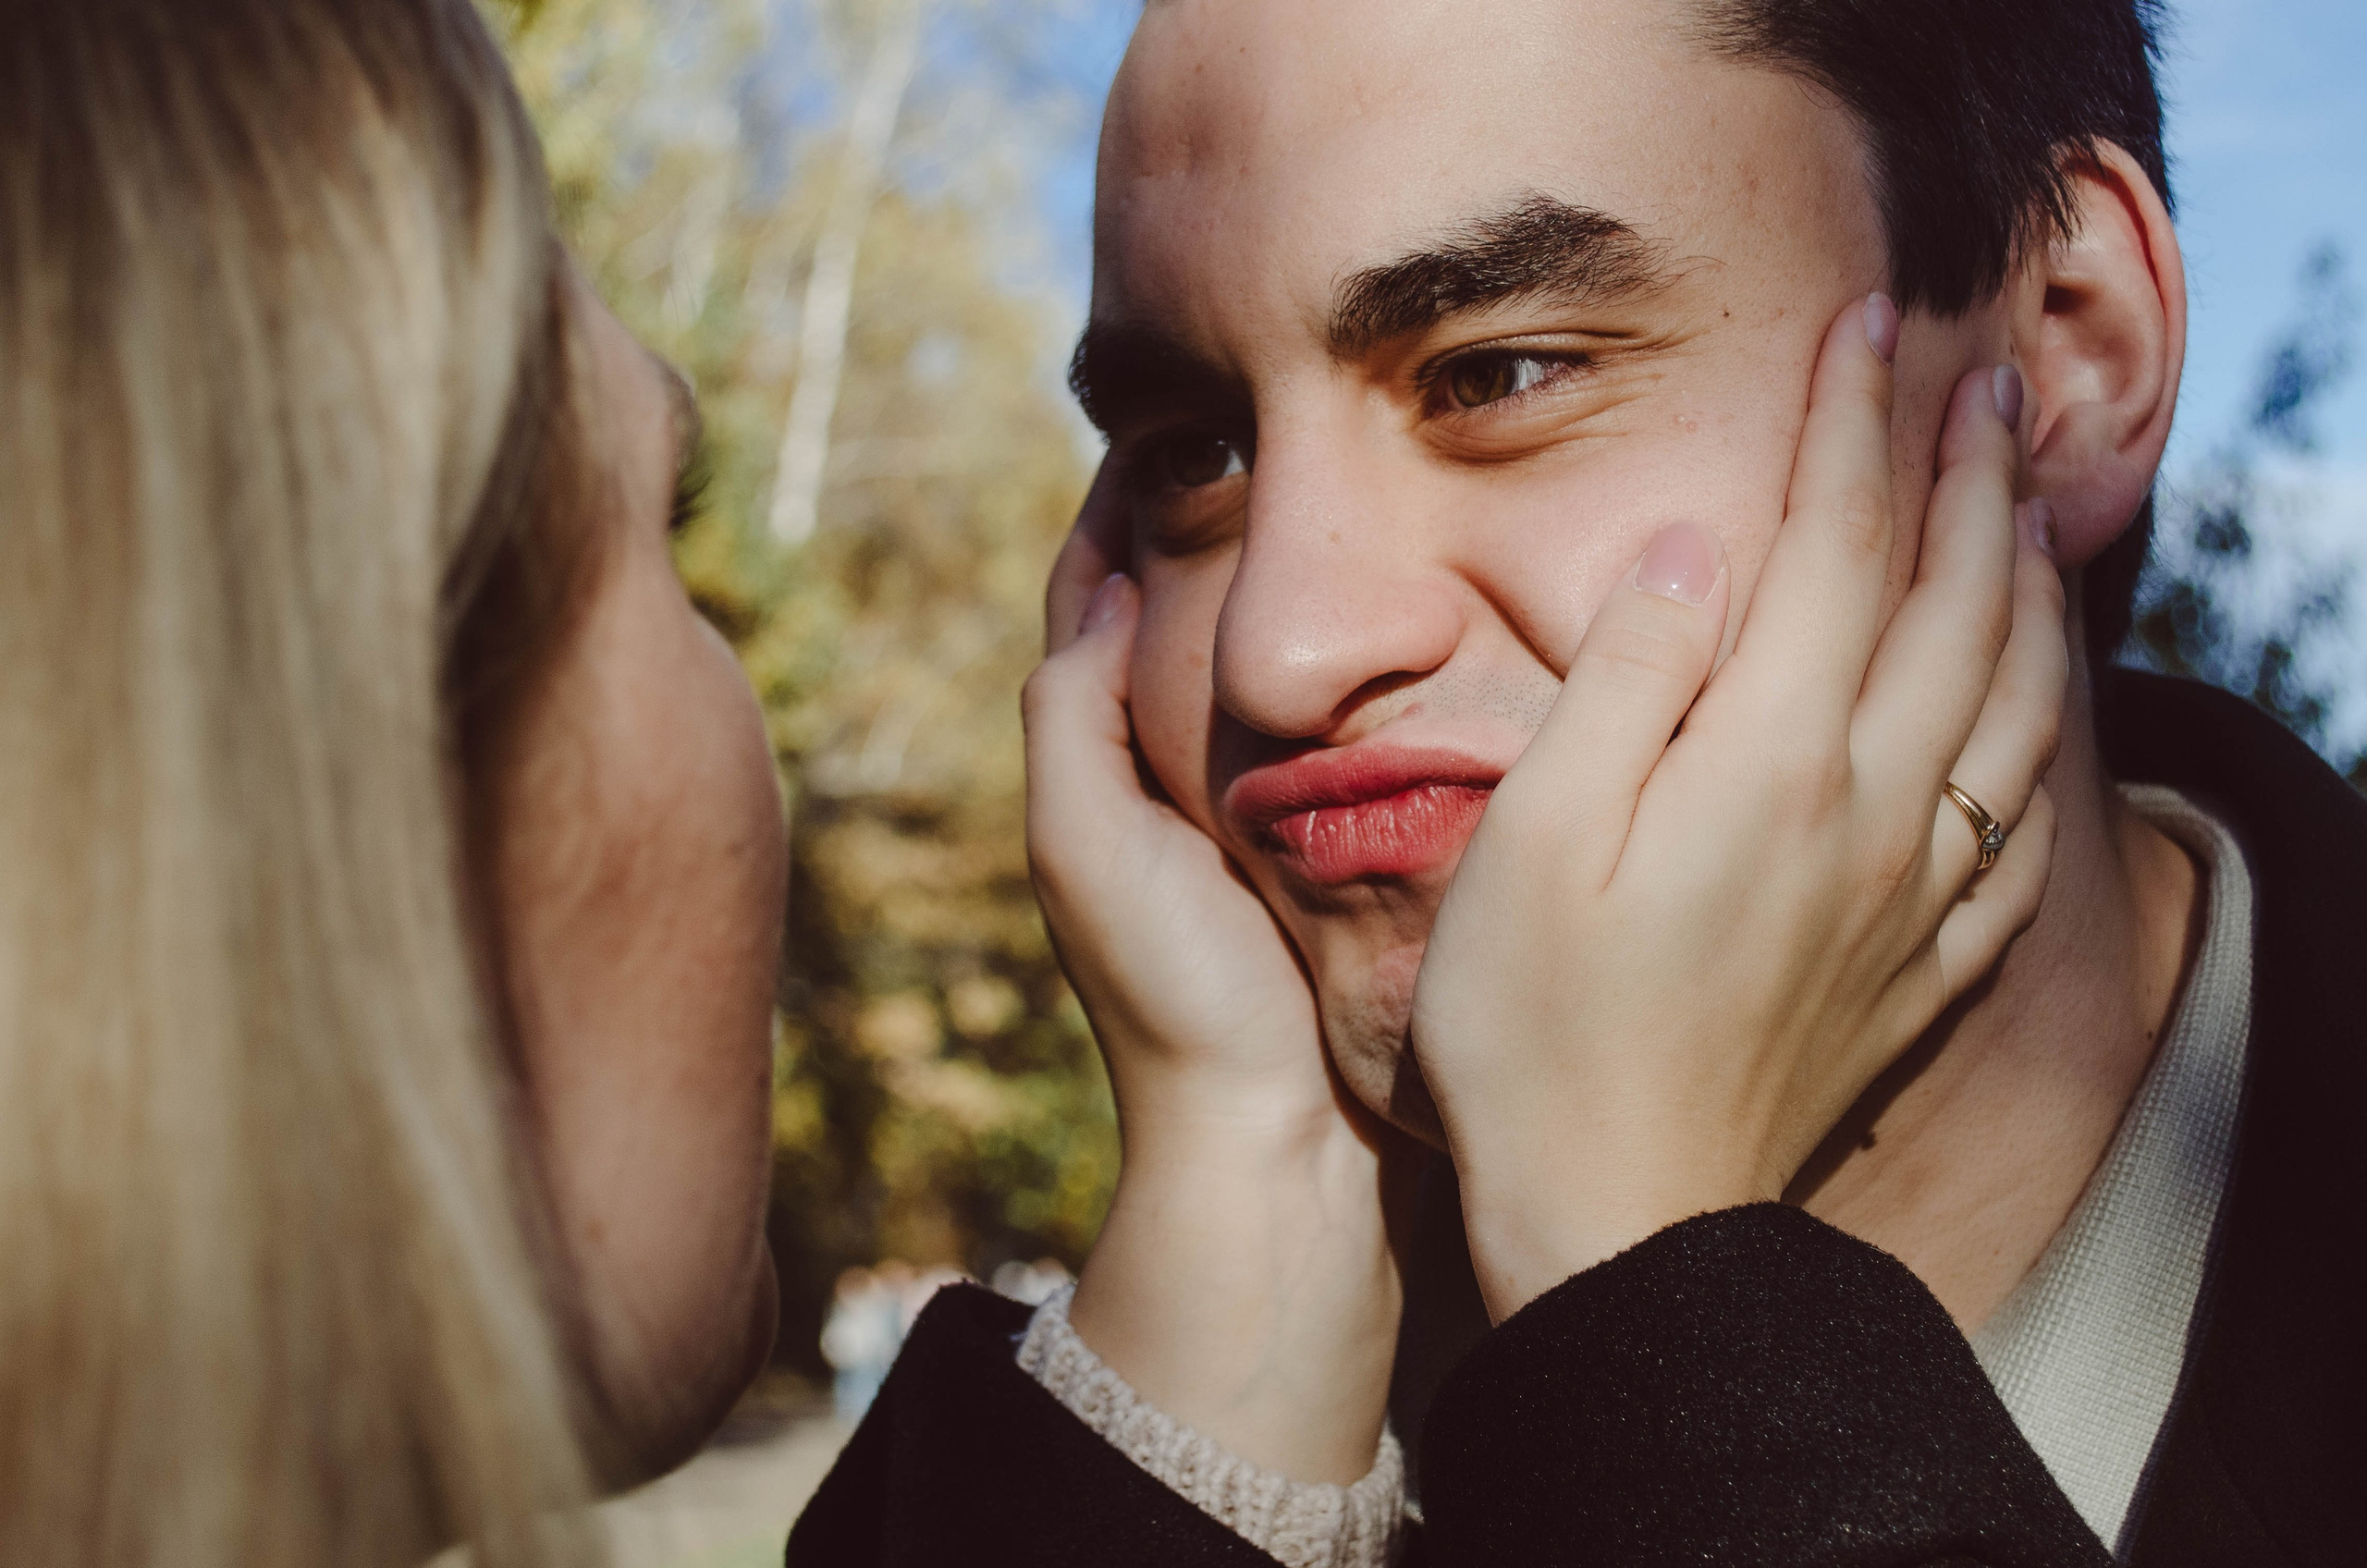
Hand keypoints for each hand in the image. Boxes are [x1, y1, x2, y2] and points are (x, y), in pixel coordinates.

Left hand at [1023, 467, 1402, 1482]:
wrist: (1284, 1148)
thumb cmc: (1179, 1000)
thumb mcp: (1087, 848)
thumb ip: (1073, 716)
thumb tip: (1105, 582)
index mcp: (1097, 775)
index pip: (1091, 606)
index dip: (1111, 511)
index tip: (1155, 417)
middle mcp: (1171, 784)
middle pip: (1180, 616)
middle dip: (1209, 524)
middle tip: (1266, 432)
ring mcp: (1261, 816)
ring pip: (1267, 661)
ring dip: (1290, 580)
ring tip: (1345, 492)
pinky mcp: (1340, 850)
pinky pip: (1348, 724)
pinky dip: (1362, 663)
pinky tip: (1421, 615)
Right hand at [1411, 295, 2066, 1321]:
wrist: (1623, 1226)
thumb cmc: (1537, 1035)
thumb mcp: (1532, 843)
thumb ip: (1621, 684)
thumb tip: (1684, 551)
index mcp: (1769, 766)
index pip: (1832, 551)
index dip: (1848, 428)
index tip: (1859, 326)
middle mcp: (1870, 813)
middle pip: (1951, 607)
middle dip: (1969, 477)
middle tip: (1980, 381)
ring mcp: (1910, 896)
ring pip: (2016, 705)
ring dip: (2028, 587)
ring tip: (2031, 509)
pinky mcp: (1921, 970)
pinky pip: (2027, 828)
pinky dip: (2052, 740)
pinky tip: (2044, 714)